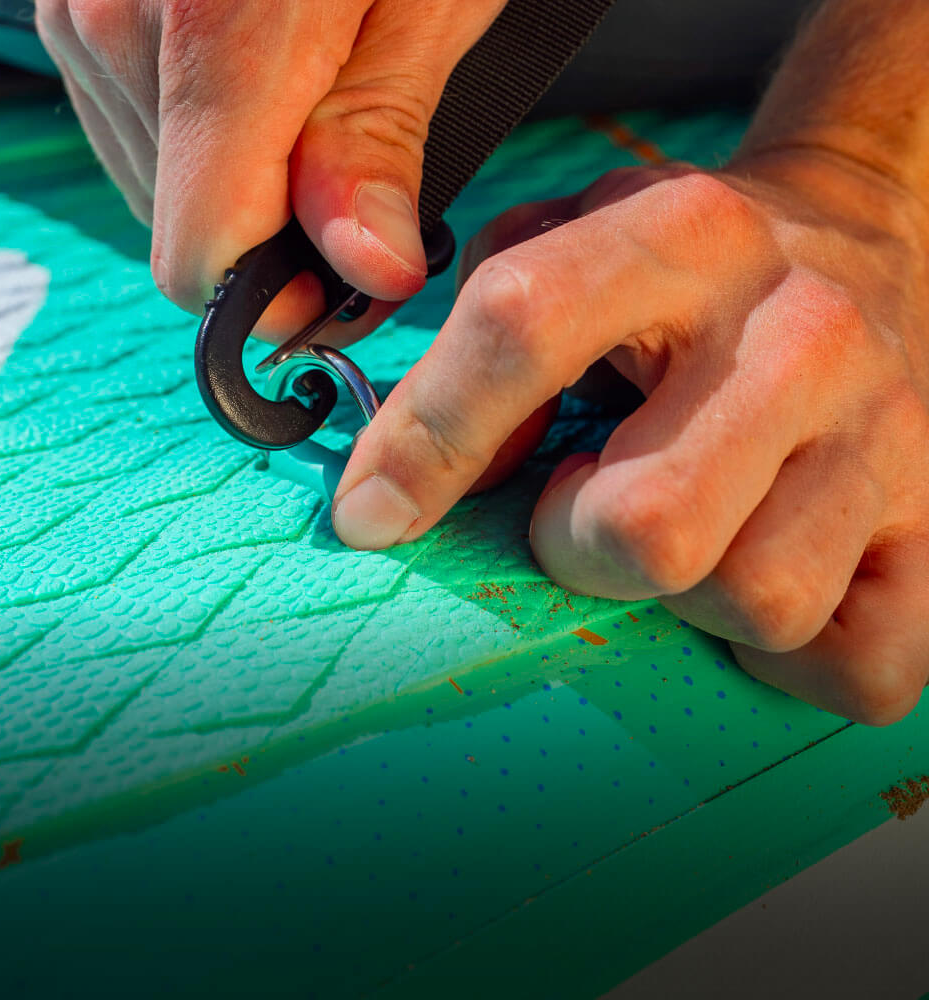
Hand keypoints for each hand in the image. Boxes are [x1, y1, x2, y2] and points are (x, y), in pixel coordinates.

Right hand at [35, 0, 503, 337]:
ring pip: (158, 184)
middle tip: (352, 179)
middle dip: (271, 231)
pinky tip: (256, 76)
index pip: (200, 255)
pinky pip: (137, 128)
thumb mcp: (431, 1)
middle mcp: (121, 24)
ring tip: (307, 98)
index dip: (276, 293)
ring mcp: (82, 10)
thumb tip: (367, 271)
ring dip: (240, 179)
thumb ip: (379, 142)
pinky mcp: (76, 3)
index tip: (340, 283)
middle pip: (184, 227)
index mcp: (217, 32)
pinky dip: (202, 134)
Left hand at [332, 151, 928, 724]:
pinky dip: (786, 661)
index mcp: (682, 237)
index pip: (523, 328)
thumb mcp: (568, 239)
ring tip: (681, 530)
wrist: (858, 236)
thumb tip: (410, 482)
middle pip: (647, 527)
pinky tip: (754, 577)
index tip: (372, 515)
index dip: (427, 439)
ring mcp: (891, 437)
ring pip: (753, 601)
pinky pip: (860, 669)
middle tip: (583, 506)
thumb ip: (474, 336)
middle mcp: (800, 333)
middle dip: (579, 546)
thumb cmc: (685, 265)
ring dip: (682, 596)